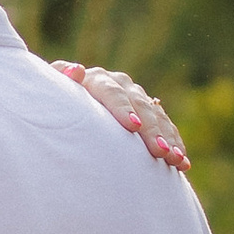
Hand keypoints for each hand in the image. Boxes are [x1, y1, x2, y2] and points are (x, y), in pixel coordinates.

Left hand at [57, 62, 189, 171]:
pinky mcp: (147, 112)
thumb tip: (77, 70)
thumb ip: (60, 83)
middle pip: (138, 104)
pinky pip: (165, 127)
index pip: (110, 91)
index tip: (131, 127)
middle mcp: (118, 84)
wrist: (62, 114)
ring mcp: (135, 97)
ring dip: (167, 138)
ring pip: (156, 116)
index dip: (122, 108)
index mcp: (94, 80)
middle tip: (159, 151)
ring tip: (175, 160)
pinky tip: (182, 163)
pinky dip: (174, 144)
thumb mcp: (51, 97)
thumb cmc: (50, 109)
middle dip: (150, 128)